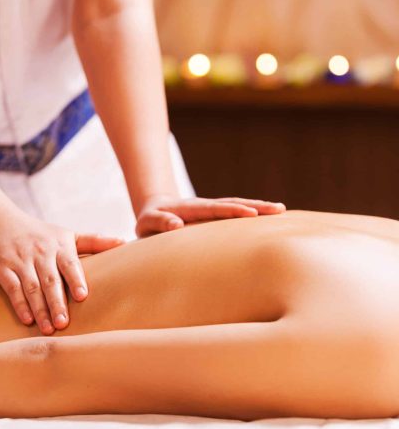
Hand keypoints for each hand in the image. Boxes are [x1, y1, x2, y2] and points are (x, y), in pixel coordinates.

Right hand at [0, 207, 123, 334]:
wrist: (5, 223)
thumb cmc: (45, 235)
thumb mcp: (69, 235)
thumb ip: (95, 242)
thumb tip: (124, 242)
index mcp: (60, 246)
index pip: (70, 264)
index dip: (76, 279)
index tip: (83, 296)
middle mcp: (41, 254)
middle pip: (50, 280)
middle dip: (57, 302)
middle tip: (64, 323)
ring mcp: (22, 262)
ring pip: (31, 288)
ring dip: (40, 309)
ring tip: (50, 328)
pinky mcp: (4, 270)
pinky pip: (12, 289)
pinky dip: (20, 305)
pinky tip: (28, 320)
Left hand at [136, 195, 285, 237]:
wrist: (155, 209)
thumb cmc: (150, 221)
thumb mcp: (147, 223)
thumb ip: (159, 222)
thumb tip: (176, 225)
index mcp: (189, 208)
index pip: (214, 209)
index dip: (231, 211)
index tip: (250, 213)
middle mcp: (204, 205)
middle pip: (233, 203)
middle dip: (255, 205)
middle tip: (278, 209)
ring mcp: (212, 208)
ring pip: (238, 204)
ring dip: (258, 207)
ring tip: (281, 210)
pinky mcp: (217, 213)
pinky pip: (237, 211)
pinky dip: (254, 211)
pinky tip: (270, 216)